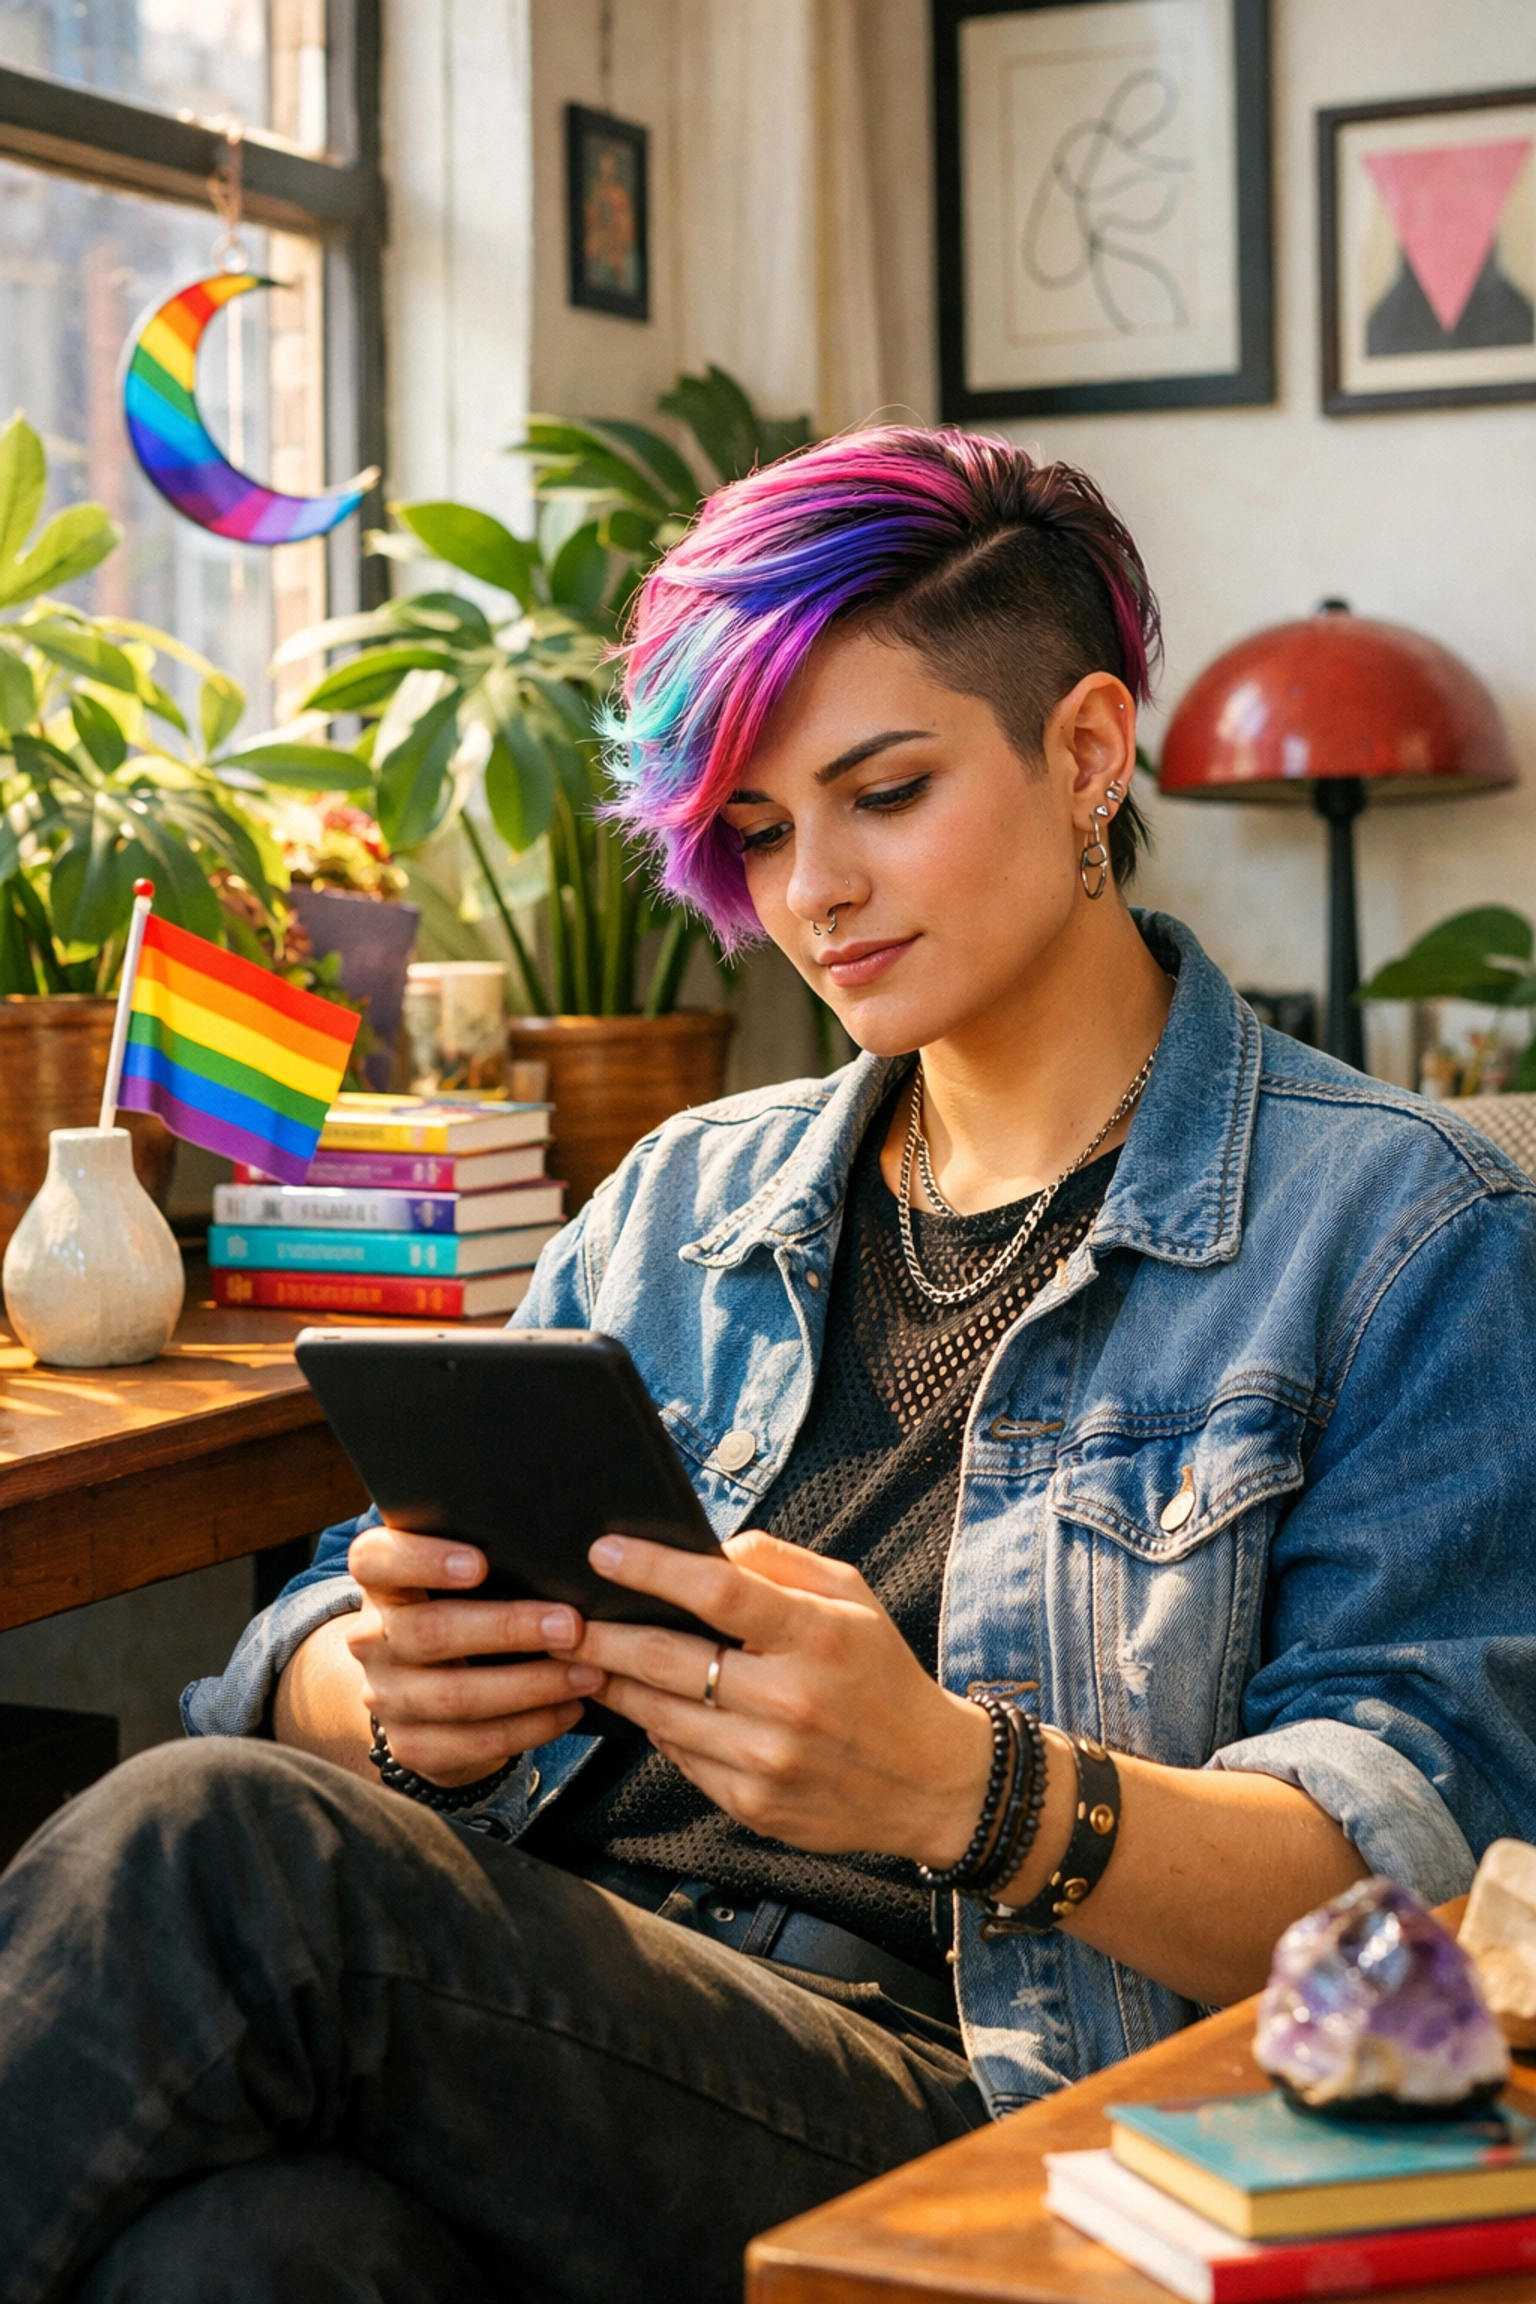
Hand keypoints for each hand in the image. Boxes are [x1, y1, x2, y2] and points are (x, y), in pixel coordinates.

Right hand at [345, 1526, 603, 1786]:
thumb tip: (563, 1548)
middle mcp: (371, 1637)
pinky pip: (471, 1742)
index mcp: (380, 1581)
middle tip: (571, 1626)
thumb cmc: (462, 1606)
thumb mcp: (458, 1575)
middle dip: (508, 1629)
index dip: (423, 1560)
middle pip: (429, 1631)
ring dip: (531, 1686)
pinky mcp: (409, 1745)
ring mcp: (385, 1695)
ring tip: (588, 1672)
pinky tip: (569, 1709)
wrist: (425, 1687)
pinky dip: (529, 1727)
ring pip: (455, 1695)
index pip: (375, 1560)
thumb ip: (489, 1554)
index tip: (480, 1563)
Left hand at [561, 1528, 991, 1865]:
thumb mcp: (851, 1597)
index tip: (603, 1553)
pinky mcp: (753, 1805)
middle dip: (602, 1635)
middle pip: (668, 1659)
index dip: (651, 1569)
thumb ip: (777, 1563)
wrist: (929, 1780)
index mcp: (818, 1637)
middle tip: (562, 1617)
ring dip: (615, 1683)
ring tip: (585, 1659)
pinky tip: (646, 1705)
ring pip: (660, 1714)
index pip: (718, 1592)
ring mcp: (768, 1760)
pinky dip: (657, 1727)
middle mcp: (790, 1701)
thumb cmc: (880, 1674)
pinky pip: (680, 1757)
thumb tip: (703, 1551)